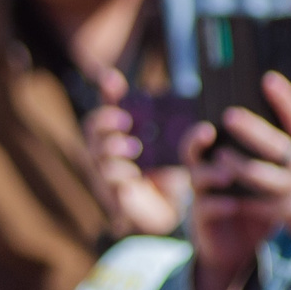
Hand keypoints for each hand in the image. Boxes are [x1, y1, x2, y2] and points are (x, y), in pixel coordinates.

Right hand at [84, 71, 189, 237]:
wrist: (173, 211)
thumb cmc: (169, 174)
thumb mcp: (175, 148)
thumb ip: (177, 133)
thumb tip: (198, 124)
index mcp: (121, 135)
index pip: (106, 107)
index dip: (107, 92)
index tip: (113, 78)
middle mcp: (108, 152)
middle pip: (93, 129)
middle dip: (106, 122)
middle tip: (126, 120)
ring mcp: (107, 173)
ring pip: (98, 155)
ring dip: (113, 148)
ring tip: (134, 148)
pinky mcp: (114, 196)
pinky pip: (109, 183)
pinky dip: (119, 176)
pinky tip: (132, 175)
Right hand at [183, 119, 279, 289]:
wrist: (241, 248)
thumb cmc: (259, 208)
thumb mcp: (267, 181)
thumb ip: (279, 156)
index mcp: (222, 159)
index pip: (212, 134)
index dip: (213, 121)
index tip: (217, 115)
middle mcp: (207, 173)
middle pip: (194, 150)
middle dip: (199, 140)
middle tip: (210, 132)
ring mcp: (202, 196)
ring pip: (196, 178)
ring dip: (209, 174)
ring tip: (226, 175)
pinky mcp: (203, 220)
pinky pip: (205, 208)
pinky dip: (218, 205)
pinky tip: (231, 204)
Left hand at [215, 73, 290, 247]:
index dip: (285, 98)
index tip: (268, 79)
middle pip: (272, 144)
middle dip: (250, 129)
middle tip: (229, 115)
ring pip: (258, 174)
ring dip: (236, 165)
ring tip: (218, 155)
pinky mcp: (283, 212)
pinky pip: (255, 204)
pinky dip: (236, 198)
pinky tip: (219, 191)